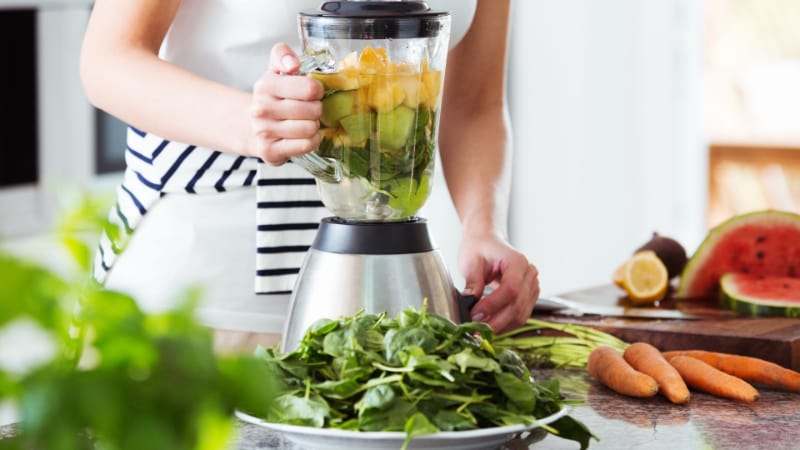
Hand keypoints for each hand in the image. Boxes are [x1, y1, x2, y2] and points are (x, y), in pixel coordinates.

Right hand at [248, 43, 323, 164]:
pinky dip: (312, 140)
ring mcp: (264, 131)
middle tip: (309, 110)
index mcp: (265, 85)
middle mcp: (261, 109)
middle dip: (317, 109)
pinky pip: (306, 144)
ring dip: (314, 126)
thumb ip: (282, 55)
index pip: (310, 88)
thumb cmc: (272, 98)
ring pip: (310, 128)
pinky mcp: (270, 151)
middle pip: (313, 109)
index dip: (318, 90)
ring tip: (305, 122)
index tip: (312, 92)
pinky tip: (304, 136)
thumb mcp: (275, 70)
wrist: (252, 126)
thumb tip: (293, 64)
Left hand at [459, 232, 539, 332]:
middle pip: (517, 305)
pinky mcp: (529, 297)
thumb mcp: (471, 261)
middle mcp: (530, 274)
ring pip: (520, 315)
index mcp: (517, 261)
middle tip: (475, 329)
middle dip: (495, 321)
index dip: (493, 305)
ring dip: (500, 326)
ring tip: (480, 330)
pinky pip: (520, 315)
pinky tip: (489, 325)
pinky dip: (505, 324)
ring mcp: (532, 286)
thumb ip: (473, 282)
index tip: (474, 315)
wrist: (487, 242)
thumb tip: (470, 304)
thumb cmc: (479, 248)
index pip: (511, 289)